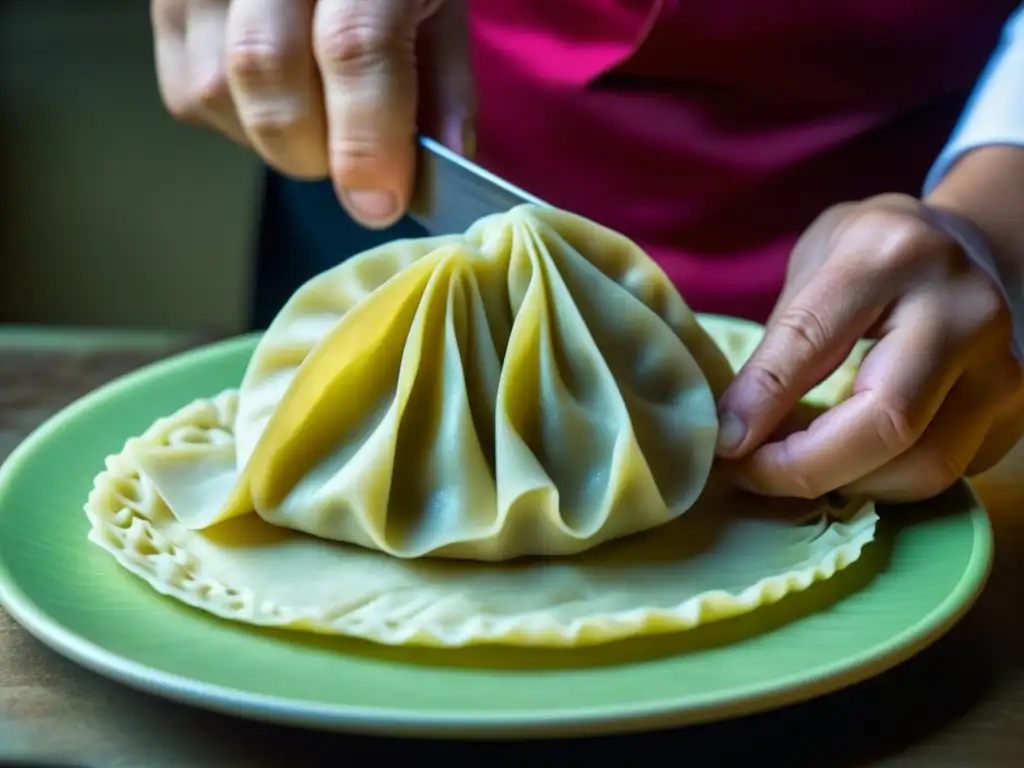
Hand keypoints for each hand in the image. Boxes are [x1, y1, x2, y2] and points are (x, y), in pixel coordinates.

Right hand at [151, 0, 472, 226]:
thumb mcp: (439, 5)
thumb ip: (444, 81)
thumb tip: (441, 163)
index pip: (352, 44)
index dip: (368, 138)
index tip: (381, 201)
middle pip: (267, 69)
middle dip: (315, 150)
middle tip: (354, 165)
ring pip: (215, 89)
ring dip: (275, 140)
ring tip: (318, 120)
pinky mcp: (163, 0)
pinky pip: (187, 92)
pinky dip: (239, 124)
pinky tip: (276, 103)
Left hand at [715, 193, 1023, 501]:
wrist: (969, 250)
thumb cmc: (874, 256)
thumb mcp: (815, 265)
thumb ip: (782, 341)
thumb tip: (733, 432)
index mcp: (892, 255)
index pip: (814, 342)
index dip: (761, 403)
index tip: (722, 444)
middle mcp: (963, 311)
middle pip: (885, 423)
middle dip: (802, 467)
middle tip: (746, 474)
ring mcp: (1001, 367)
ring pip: (920, 468)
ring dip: (839, 484)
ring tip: (786, 466)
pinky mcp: (1012, 414)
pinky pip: (941, 476)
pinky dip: (878, 482)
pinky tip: (839, 463)